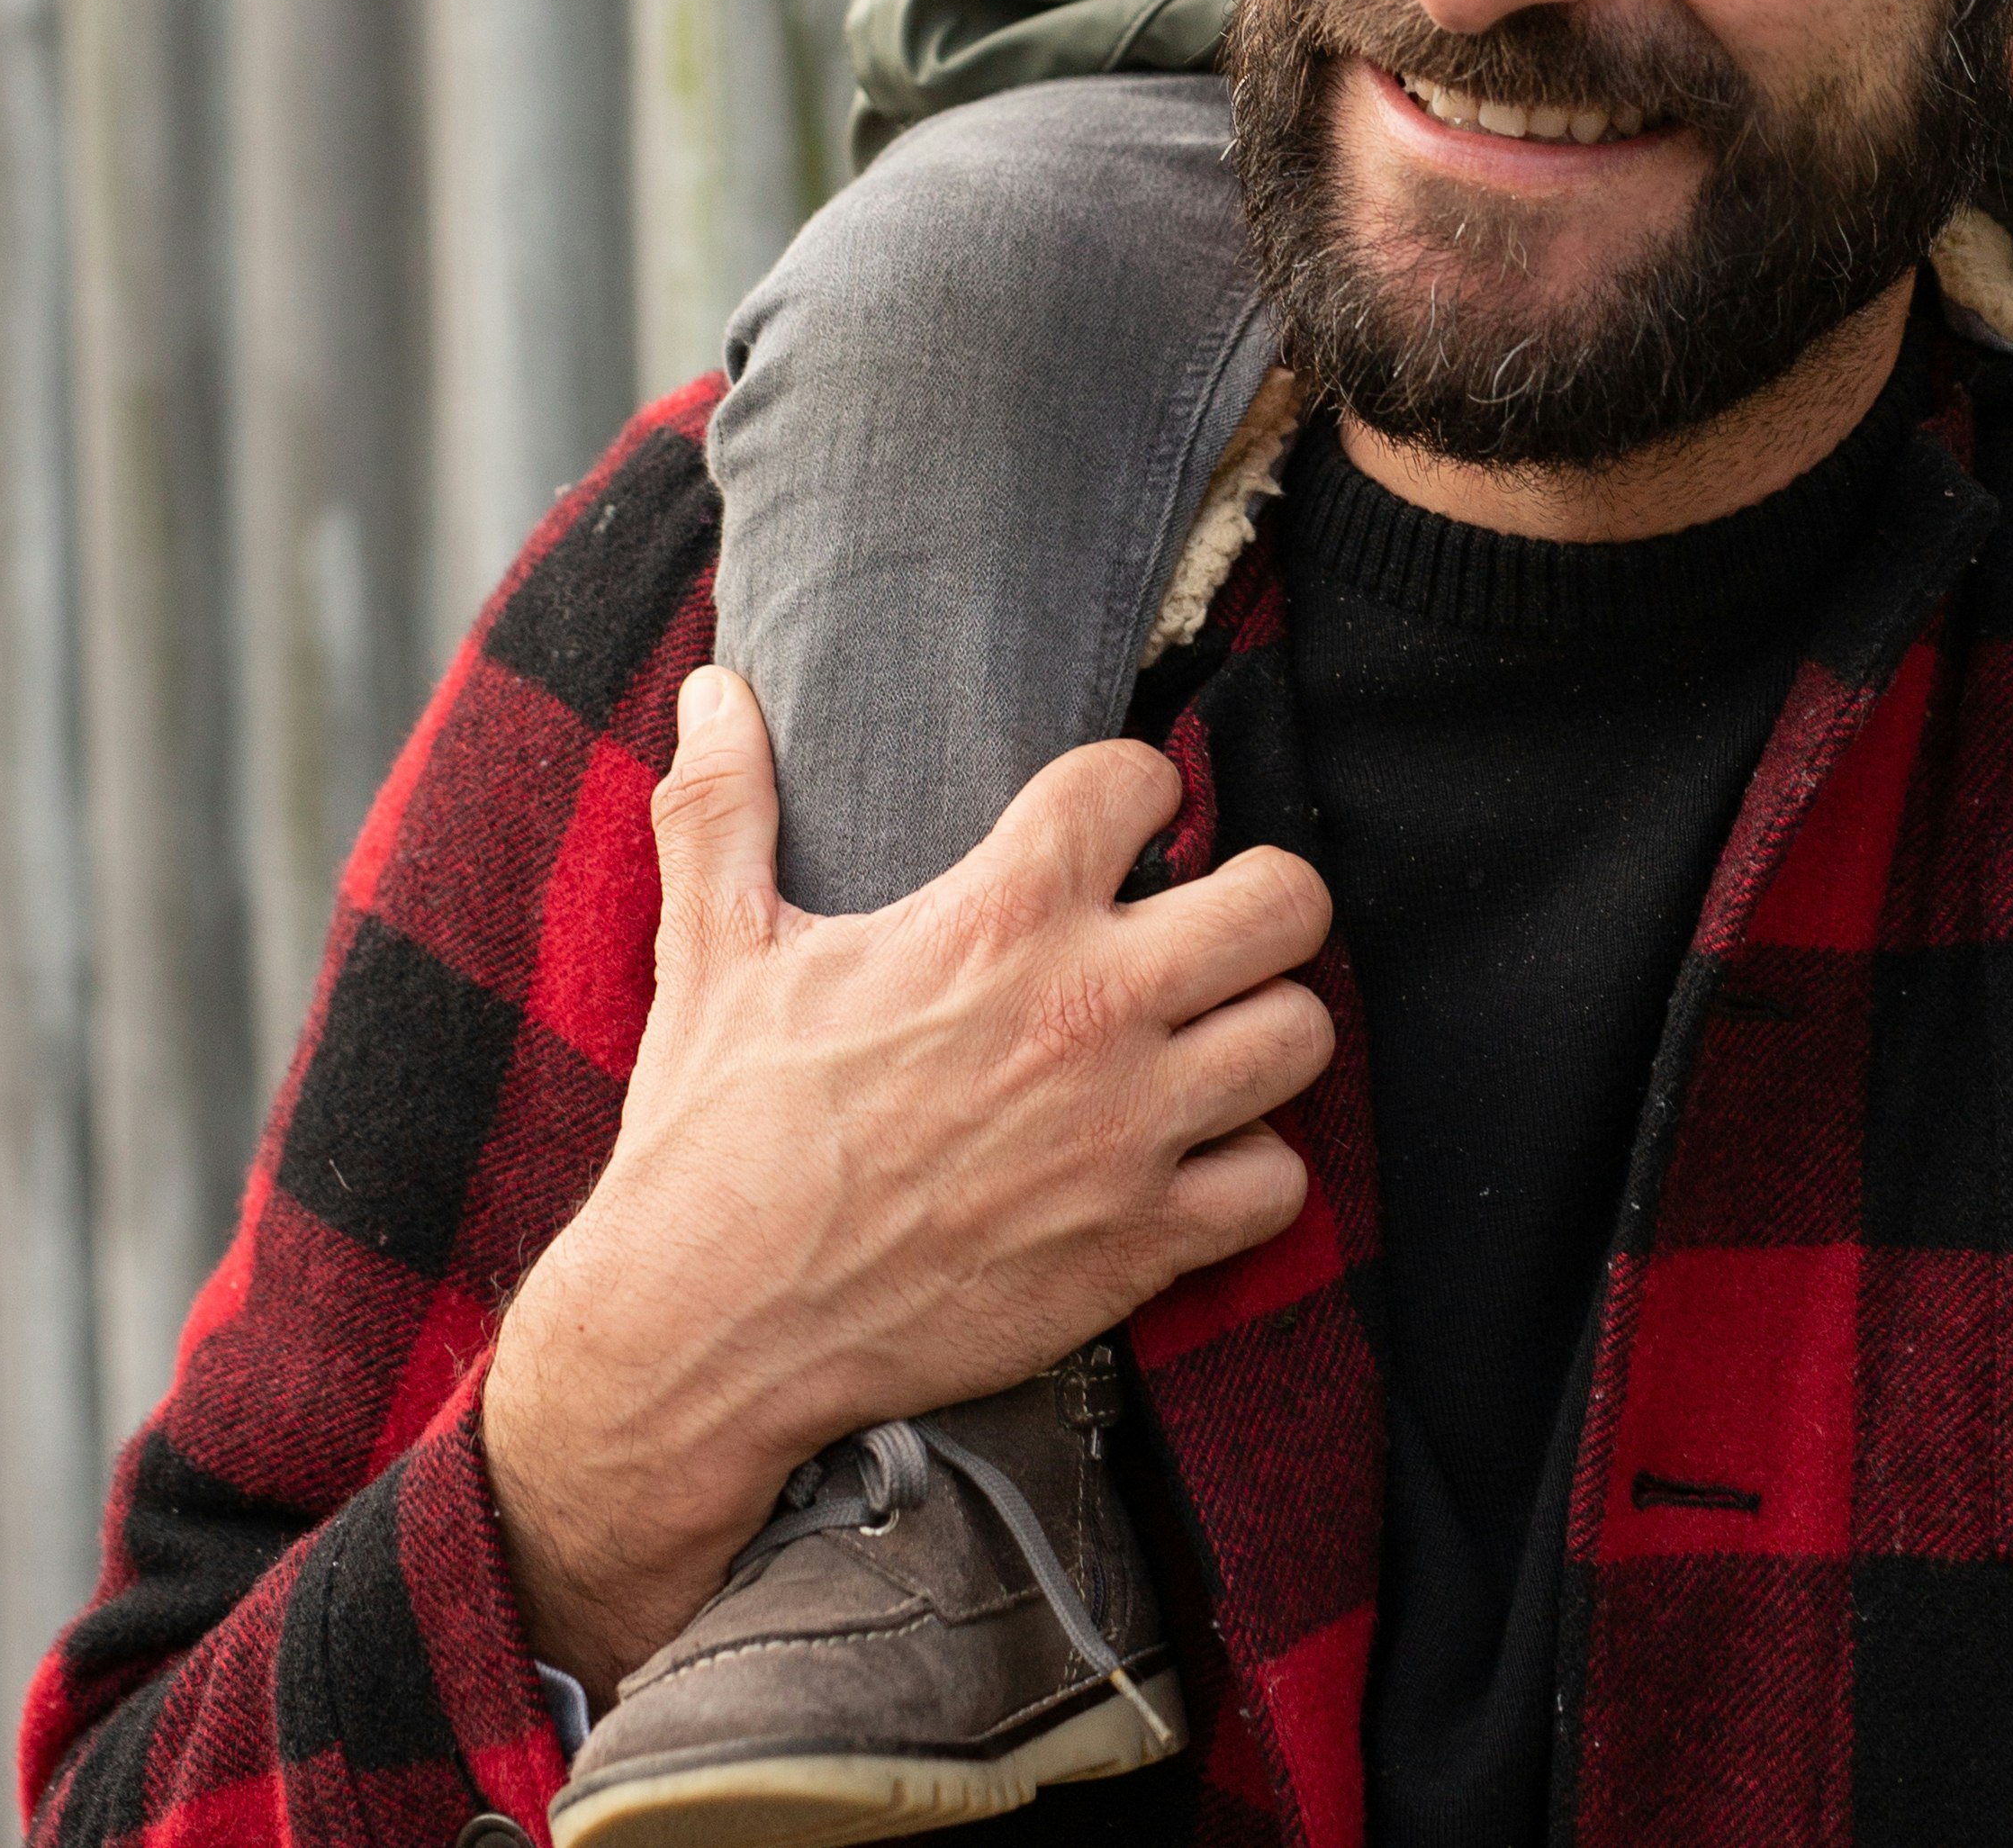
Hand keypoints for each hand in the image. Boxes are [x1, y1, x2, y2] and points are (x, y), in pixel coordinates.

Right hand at [478, 665, 1331, 1693]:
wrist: (714, 1324)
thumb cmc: (716, 1129)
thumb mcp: (713, 946)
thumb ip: (724, 804)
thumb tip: (712, 688)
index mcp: (996, 918)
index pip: (1141, 781)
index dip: (1136, 786)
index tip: (1116, 816)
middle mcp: (1088, 1010)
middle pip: (1284, 903)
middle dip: (1259, 895)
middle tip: (1204, 918)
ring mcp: (1128, 1133)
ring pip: (1300, 1038)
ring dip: (1260, 1030)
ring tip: (1204, 1035)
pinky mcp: (1141, 1245)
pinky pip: (1278, 1185)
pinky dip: (1246, 1171)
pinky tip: (1188, 1157)